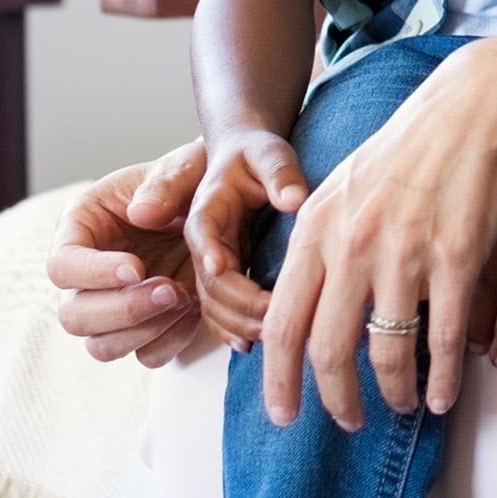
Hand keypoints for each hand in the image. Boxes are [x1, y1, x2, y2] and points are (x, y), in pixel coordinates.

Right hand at [47, 143, 206, 366]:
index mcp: (81, 227)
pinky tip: (195, 311)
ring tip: (187, 297)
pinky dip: (169, 342)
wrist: (228, 205)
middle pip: (74, 316)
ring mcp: (113, 305)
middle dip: (123, 310)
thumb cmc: (195, 178)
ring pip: (102, 345)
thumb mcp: (185, 167)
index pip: (62, 265)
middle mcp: (87, 273)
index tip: (136, 268)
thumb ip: (165, 183)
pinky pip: (145, 355)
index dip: (94, 274)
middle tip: (171, 290)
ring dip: (145, 330)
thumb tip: (140, 212)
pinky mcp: (145, 326)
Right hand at [185, 128, 307, 350]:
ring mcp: (210, 262)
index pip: (202, 232)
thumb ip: (280, 173)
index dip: (210, 252)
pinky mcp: (222, 276)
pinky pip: (218, 310)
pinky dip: (231, 328)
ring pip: (210, 303)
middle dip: (236, 301)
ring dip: (236, 322)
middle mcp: (203, 241)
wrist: (246, 159)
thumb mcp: (269, 153)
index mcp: (208, 207)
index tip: (223, 268)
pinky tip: (251, 344)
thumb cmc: (257, 153)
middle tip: (272, 316)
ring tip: (271, 335)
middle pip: (207, 280)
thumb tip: (295, 199)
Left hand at [260, 36, 496, 431]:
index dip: (280, 382)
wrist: (476, 106)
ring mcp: (405, 253)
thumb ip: (318, 245)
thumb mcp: (343, 187)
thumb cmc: (410, 148)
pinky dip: (443, 379)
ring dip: (392, 393)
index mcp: (317, 229)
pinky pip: (443, 338)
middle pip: (329, 352)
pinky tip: (444, 397)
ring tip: (400, 405)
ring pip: (387, 354)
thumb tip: (299, 308)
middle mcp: (353, 246)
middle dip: (336, 402)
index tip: (285, 415)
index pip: (282, 326)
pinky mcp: (456, 257)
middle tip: (349, 421)